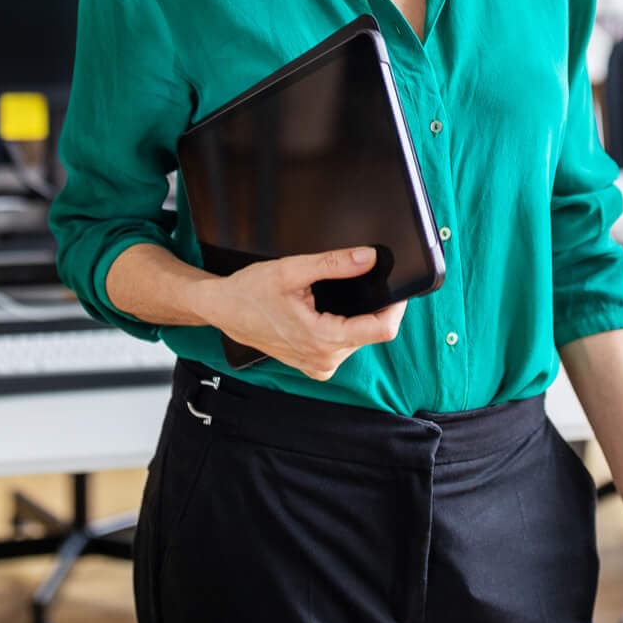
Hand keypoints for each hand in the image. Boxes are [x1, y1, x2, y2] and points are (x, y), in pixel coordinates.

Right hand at [198, 246, 406, 380]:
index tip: (398, 288)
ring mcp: (319, 365)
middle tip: (356, 281)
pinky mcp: (315, 364)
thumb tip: (368, 258)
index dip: (395, 307)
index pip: (381, 330)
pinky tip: (324, 311)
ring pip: (358, 337)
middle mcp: (324, 359)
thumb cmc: (250, 291)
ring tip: (330, 297)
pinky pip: (343, 344)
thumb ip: (334, 264)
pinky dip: (342, 325)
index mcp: (322, 339)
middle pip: (371, 331)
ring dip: (355, 316)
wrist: (224, 309)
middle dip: (370, 306)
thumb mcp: (292, 269)